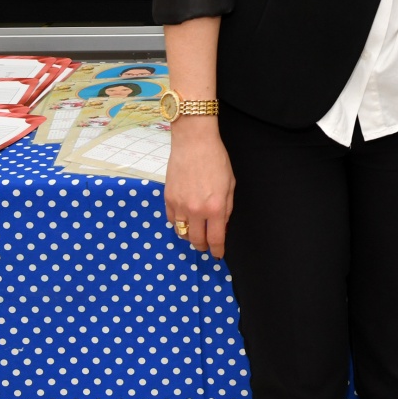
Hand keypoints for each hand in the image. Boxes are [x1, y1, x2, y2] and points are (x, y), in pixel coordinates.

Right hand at [164, 115, 234, 255]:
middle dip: (202, 246)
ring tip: (195, 234)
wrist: (194, 143)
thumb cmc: (216, 160)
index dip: (217, 250)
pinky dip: (178, 224)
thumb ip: (226, 209)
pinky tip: (184, 220)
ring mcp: (179, 205)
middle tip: (206, 246)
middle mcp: (195, 210)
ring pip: (181, 233)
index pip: (215, 239)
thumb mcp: (230, 185)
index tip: (218, 255)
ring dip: (189, 237)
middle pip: (196, 240)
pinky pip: (171, 220)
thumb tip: (222, 227)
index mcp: (215, 208)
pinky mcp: (167, 199)